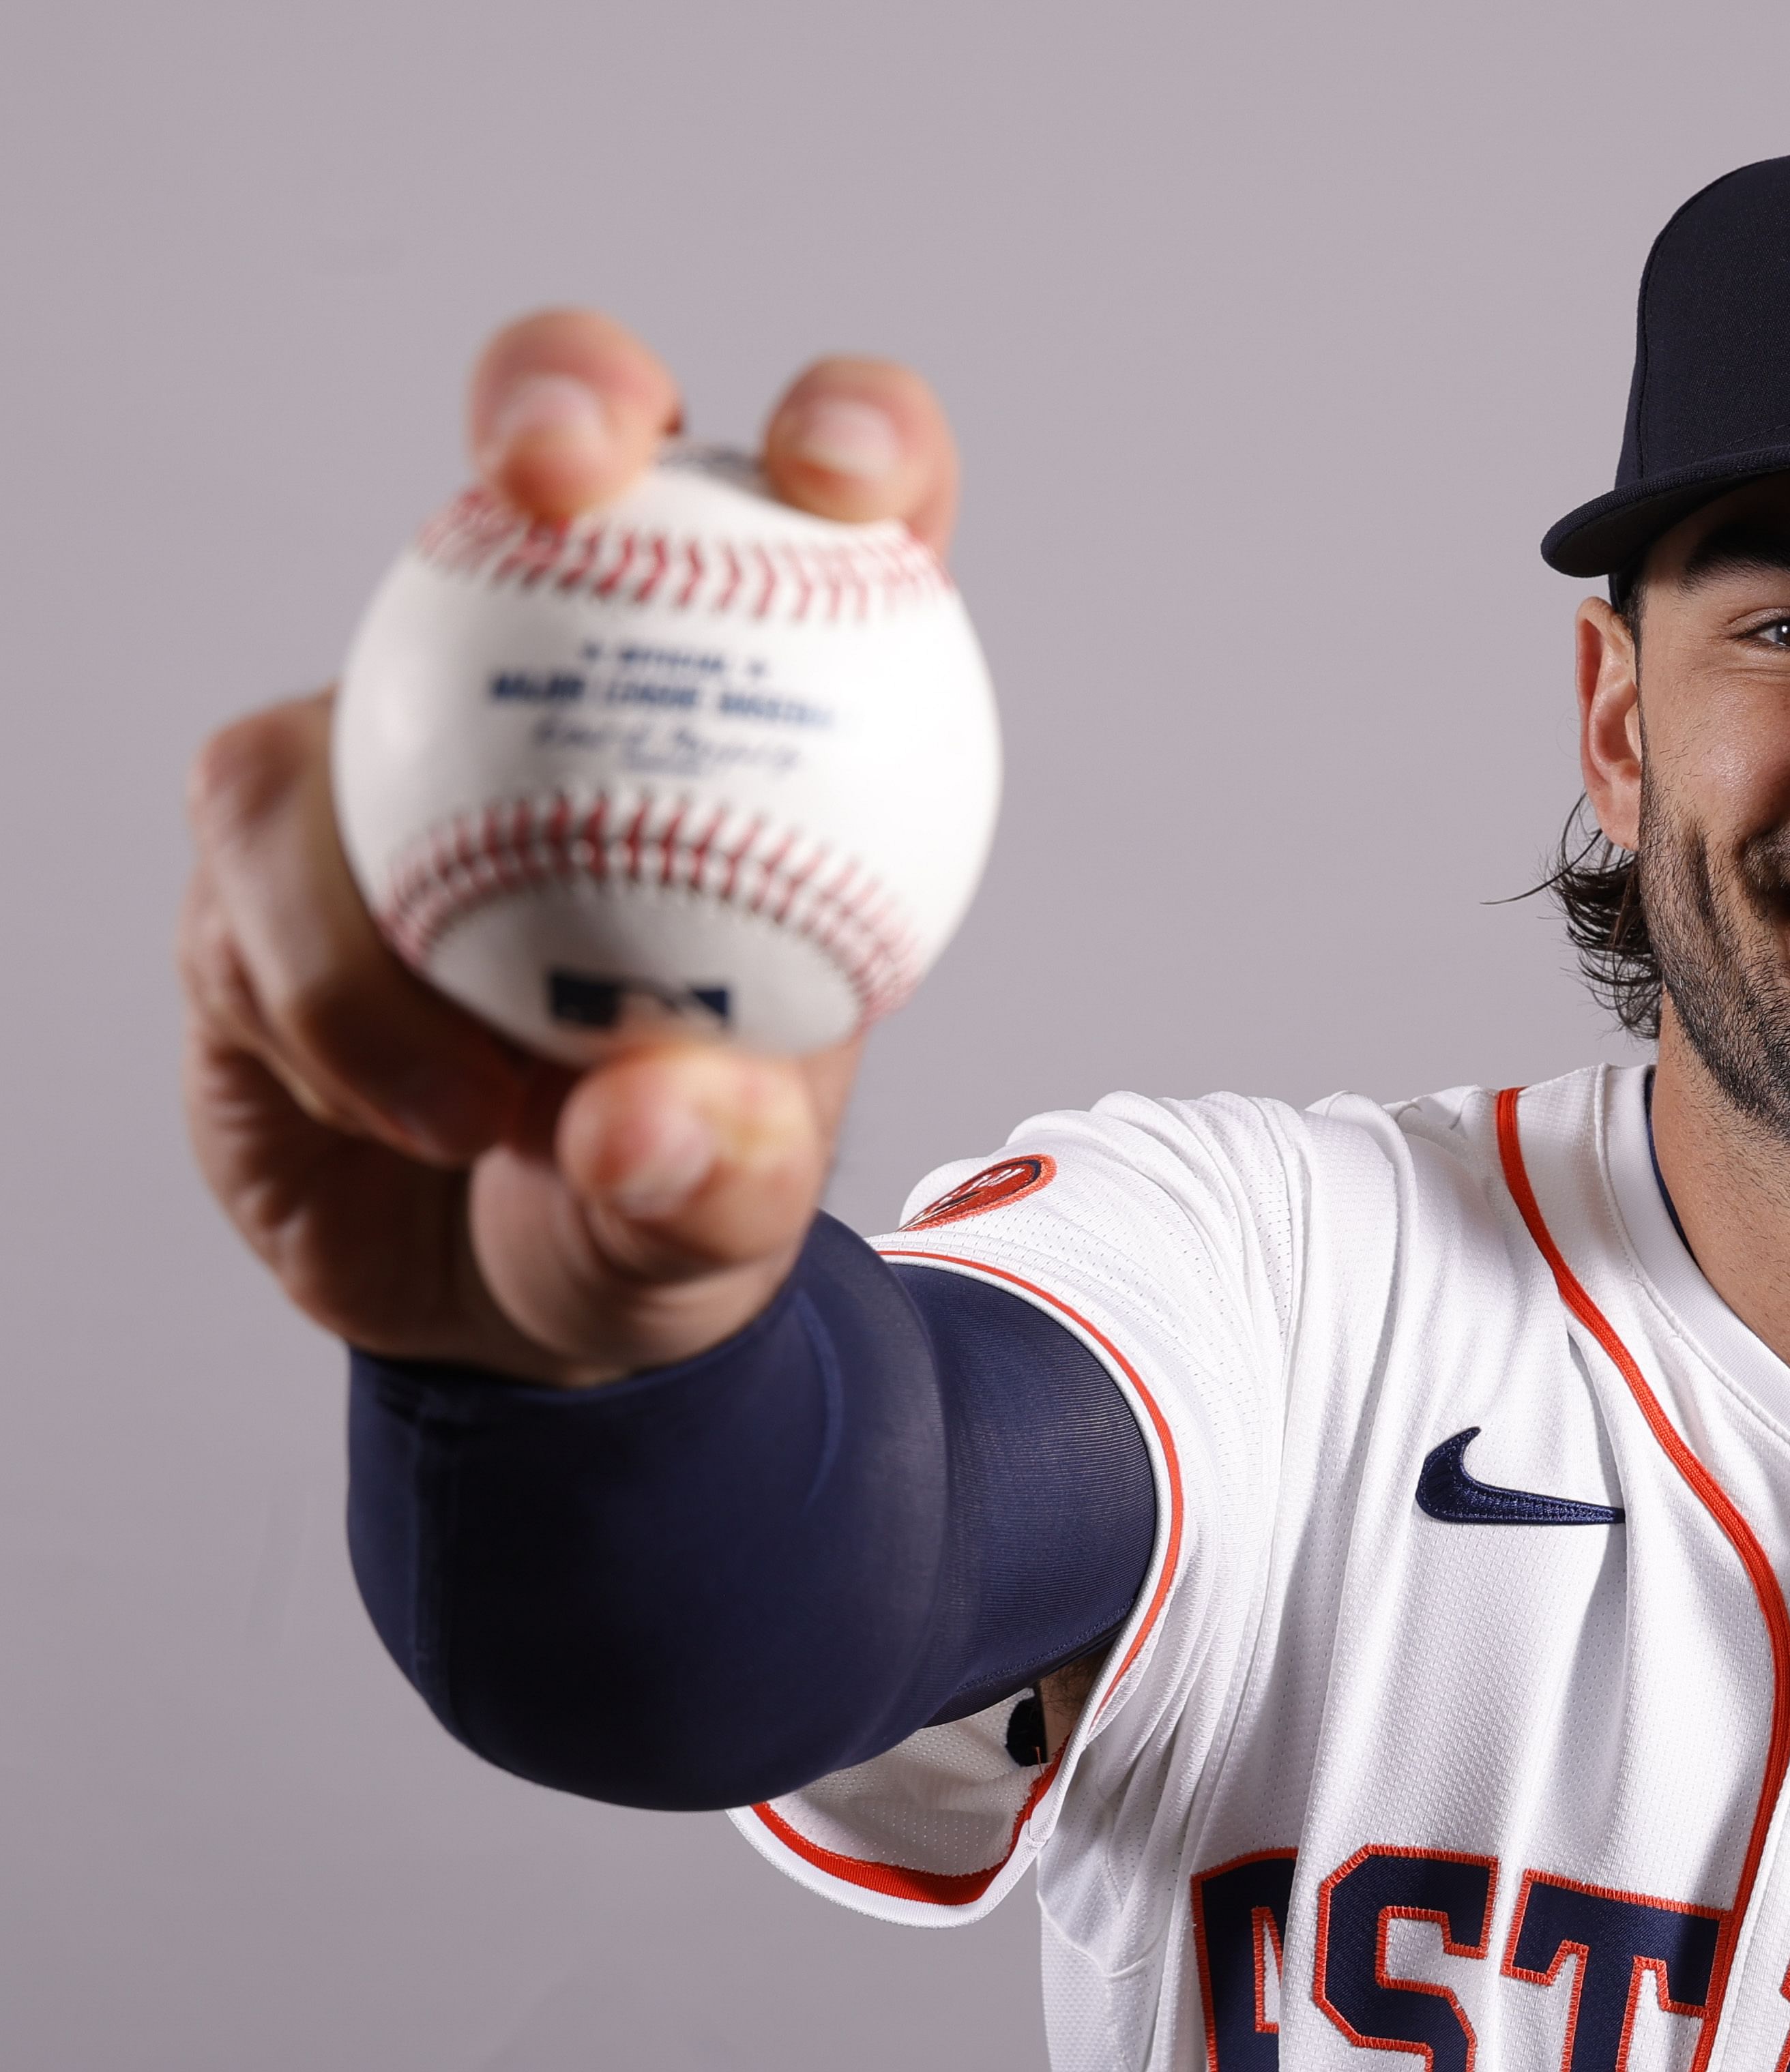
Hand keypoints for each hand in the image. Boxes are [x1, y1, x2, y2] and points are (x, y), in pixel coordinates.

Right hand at [179, 311, 961, 1383]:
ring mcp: (401, 727)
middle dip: (561, 391)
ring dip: (395, 931)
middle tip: (550, 477)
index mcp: (777, 702)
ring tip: (494, 1113)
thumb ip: (719, 1177)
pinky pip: (262, 888)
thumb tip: (653, 1121)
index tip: (840, 480)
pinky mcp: (261, 824)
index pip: (847, 515)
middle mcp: (583, 664)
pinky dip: (333, 1019)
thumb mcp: (731, 1225)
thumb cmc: (670, 1203)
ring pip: (350, 710)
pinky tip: (413, 1111)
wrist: (508, 1285)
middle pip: (568, 445)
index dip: (852, 436)